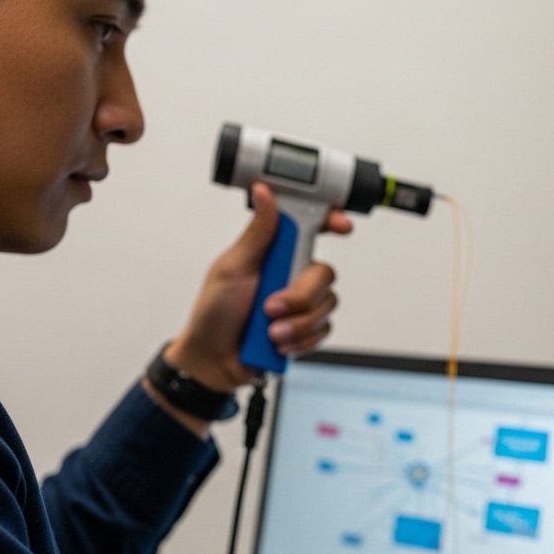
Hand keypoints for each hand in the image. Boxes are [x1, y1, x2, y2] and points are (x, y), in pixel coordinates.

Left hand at [164, 183, 351, 394]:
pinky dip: (300, 340)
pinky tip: (278, 343)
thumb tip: (264, 192)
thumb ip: (258, 232)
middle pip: (324, 274)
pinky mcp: (305, 328)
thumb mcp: (232, 267)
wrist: (213, 360)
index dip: (331, 221)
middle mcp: (292, 274)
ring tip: (269, 331)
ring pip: (326, 305)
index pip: (311, 227)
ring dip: (296, 324)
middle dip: (299, 297)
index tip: (341, 226)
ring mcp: (300, 303)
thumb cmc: (214, 313)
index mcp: (275, 252)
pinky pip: (323, 330)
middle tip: (271, 307)